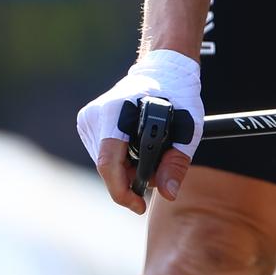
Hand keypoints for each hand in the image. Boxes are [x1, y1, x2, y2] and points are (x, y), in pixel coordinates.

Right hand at [75, 49, 203, 213]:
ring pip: (103, 164)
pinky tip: (137, 151)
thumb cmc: (178, 95)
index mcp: (116, 111)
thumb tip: (168, 193)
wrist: (164, 69)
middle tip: (157, 176)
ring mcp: (88, 118)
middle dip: (130, 180)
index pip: (109, 162)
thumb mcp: (187, 129)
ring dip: (125, 172)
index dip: (121, 190)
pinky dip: (119, 161)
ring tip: (150, 159)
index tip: (139, 205)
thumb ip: (177, 161)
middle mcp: (95, 114)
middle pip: (107, 167)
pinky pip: (102, 154)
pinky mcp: (87, 122)